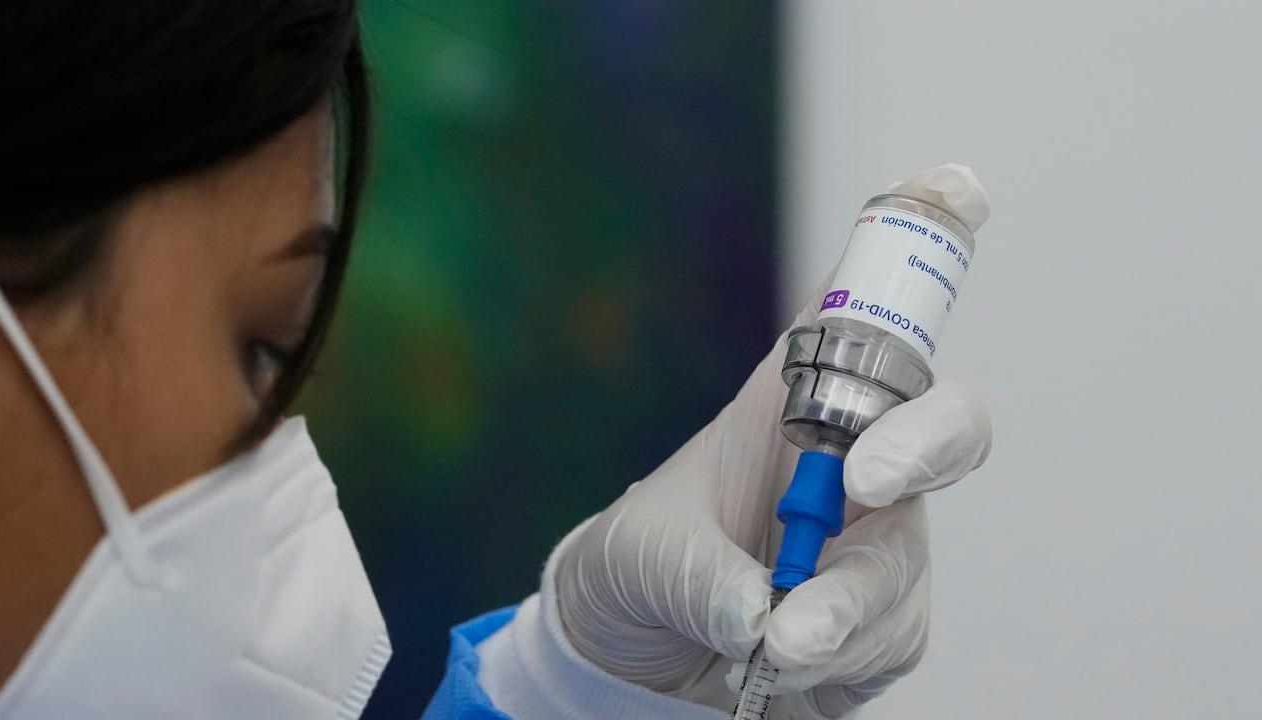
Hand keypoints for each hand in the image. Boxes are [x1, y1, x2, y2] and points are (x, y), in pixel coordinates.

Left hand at [554, 272, 992, 717]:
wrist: (631, 654)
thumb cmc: (635, 567)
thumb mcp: (635, 552)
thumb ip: (691, 575)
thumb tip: (755, 614)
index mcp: (792, 406)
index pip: (863, 318)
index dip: (917, 249)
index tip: (956, 188)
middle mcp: (852, 462)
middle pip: (944, 428)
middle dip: (922, 444)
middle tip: (868, 477)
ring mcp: (876, 543)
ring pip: (906, 563)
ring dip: (846, 607)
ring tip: (774, 639)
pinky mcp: (880, 620)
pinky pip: (891, 638)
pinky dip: (840, 660)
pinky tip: (781, 665)